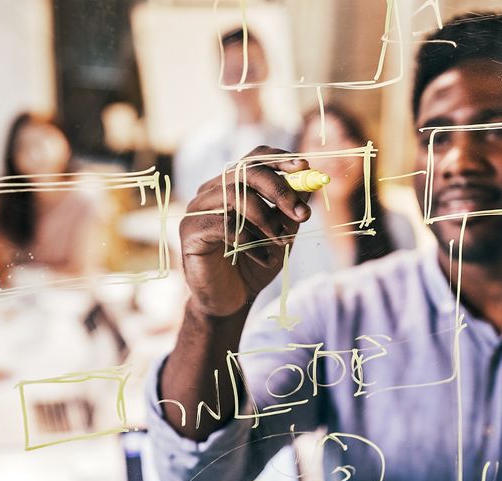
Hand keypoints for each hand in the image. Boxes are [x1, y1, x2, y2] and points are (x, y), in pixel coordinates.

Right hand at [179, 146, 311, 316]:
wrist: (230, 302)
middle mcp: (212, 191)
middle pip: (246, 170)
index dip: (280, 158)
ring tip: (282, 242)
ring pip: (235, 195)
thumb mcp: (281, 233)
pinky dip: (250, 241)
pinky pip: (223, 225)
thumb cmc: (253, 264)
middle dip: (280, 189)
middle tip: (302, 213)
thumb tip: (311, 181)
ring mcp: (198, 209)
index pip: (255, 158)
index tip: (305, 167)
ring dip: (266, 218)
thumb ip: (291, 208)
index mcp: (233, 185)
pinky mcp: (190, 231)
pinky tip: (264, 258)